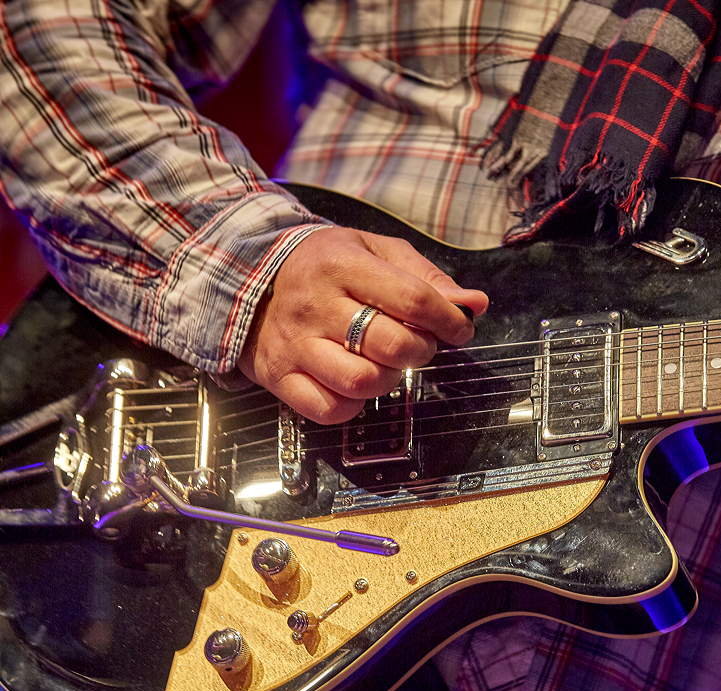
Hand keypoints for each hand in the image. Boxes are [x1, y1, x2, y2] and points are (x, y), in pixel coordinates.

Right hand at [238, 227, 488, 423]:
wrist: (246, 277)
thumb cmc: (325, 265)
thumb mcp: (375, 251)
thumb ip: (426, 277)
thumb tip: (474, 304)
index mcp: (342, 265)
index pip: (413, 299)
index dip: (449, 320)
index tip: (459, 327)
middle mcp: (315, 305)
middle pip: (392, 345)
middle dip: (422, 350)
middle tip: (419, 343)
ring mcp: (294, 345)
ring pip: (363, 381)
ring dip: (390, 379)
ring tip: (387, 363)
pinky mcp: (279, 376)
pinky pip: (329, 409)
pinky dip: (353, 405)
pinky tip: (356, 383)